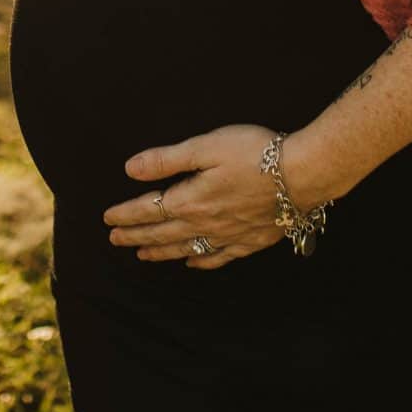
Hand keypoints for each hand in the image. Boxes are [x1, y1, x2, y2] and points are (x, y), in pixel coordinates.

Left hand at [103, 124, 321, 268]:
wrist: (304, 174)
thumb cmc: (255, 153)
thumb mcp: (206, 147)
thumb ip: (168, 160)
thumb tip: (131, 168)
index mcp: (192, 199)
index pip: (150, 210)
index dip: (126, 214)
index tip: (107, 218)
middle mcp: (206, 223)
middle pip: (163, 233)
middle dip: (136, 236)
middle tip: (114, 240)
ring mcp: (229, 235)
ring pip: (186, 249)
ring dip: (161, 252)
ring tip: (142, 255)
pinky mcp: (250, 241)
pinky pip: (218, 258)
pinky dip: (201, 262)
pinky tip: (193, 264)